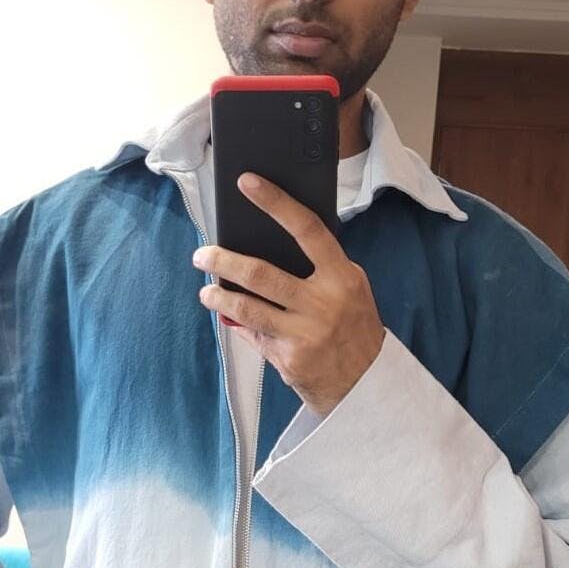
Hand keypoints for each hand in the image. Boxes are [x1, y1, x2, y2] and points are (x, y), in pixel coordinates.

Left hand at [193, 172, 384, 416]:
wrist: (365, 384)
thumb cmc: (353, 329)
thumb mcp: (350, 291)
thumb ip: (318, 269)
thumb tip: (266, 246)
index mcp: (342, 277)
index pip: (307, 230)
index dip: (276, 203)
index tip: (248, 183)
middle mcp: (323, 304)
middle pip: (261, 274)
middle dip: (223, 261)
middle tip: (202, 255)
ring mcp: (304, 334)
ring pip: (247, 308)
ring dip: (218, 296)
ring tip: (206, 289)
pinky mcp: (289, 359)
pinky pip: (254, 335)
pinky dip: (239, 324)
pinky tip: (229, 315)